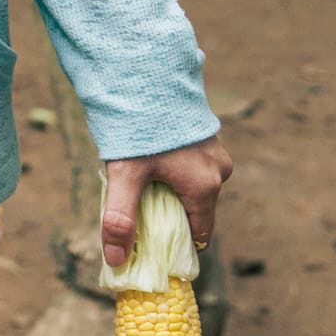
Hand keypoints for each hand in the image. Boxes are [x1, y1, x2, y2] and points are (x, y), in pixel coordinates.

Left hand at [100, 135, 233, 275]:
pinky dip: (174, 170)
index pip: (200, 234)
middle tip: (137, 210)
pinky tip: (149, 159)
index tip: (153, 248)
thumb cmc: (138, 126)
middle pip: (195, 209)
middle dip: (168, 214)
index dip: (177, 245)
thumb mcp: (124, 175)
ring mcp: (215, 151)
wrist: (148, 73)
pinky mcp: (206, 135)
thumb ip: (119, 218)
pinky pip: (193, 165)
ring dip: (170, 189)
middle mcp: (218, 171)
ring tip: (139, 180)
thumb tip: (116, 262)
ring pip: (193, 185)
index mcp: (205, 186)